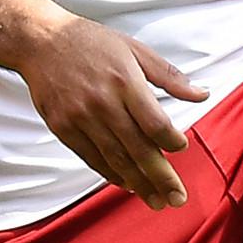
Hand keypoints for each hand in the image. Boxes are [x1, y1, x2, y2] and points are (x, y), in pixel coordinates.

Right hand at [16, 14, 208, 208]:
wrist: (41, 42)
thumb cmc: (91, 42)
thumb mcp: (135, 49)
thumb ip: (169, 76)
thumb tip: (202, 95)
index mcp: (125, 81)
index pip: (155, 123)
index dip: (172, 141)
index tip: (182, 148)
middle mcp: (103, 103)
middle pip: (138, 148)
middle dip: (161, 177)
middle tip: (178, 198)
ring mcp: (81, 118)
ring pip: (115, 159)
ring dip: (138, 183)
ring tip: (156, 200)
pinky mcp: (63, 128)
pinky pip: (91, 158)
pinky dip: (111, 174)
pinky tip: (127, 183)